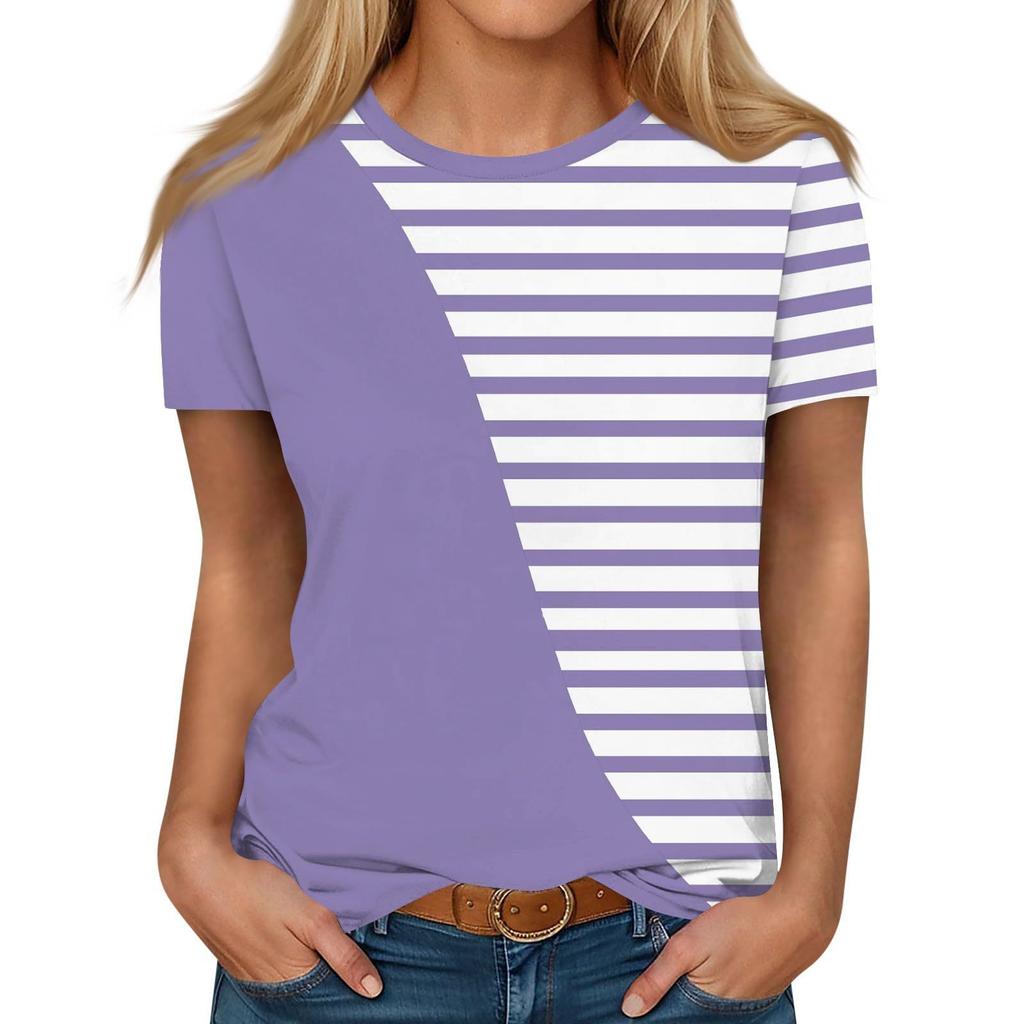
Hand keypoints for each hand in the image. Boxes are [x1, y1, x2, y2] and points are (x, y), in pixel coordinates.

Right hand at [159, 825, 381, 997]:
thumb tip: (373, 990)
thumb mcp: (311, 919)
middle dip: (331, 974)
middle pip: (310, 989)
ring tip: (321, 941)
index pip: (330, 995)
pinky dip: (287, 957)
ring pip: (292, 978)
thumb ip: (343, 955)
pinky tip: (292, 938)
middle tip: (348, 948)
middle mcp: (268, 986)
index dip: (350, 980)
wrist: (202, 876)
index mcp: (290, 980)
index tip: (369, 969)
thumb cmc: (257, 893)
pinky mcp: (238, 959)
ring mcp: (249, 973)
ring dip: (309, 964)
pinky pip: (271, 968)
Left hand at [621, 887, 835, 1016]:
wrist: (797, 917)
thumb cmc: (744, 927)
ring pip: (712, 1001)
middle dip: (678, 994)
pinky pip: (732, 992)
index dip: (658, 1003)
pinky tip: (722, 959)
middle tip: (674, 969)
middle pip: (692, 1009)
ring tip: (702, 960)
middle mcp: (729, 1013)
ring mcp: (749, 1002)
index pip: (674, 1016)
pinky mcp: (762, 989)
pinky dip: (721, 978)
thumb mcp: (688, 946)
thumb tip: (630, 1009)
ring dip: (700, 986)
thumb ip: (657, 978)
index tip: (645, 994)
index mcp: (708, 1008)